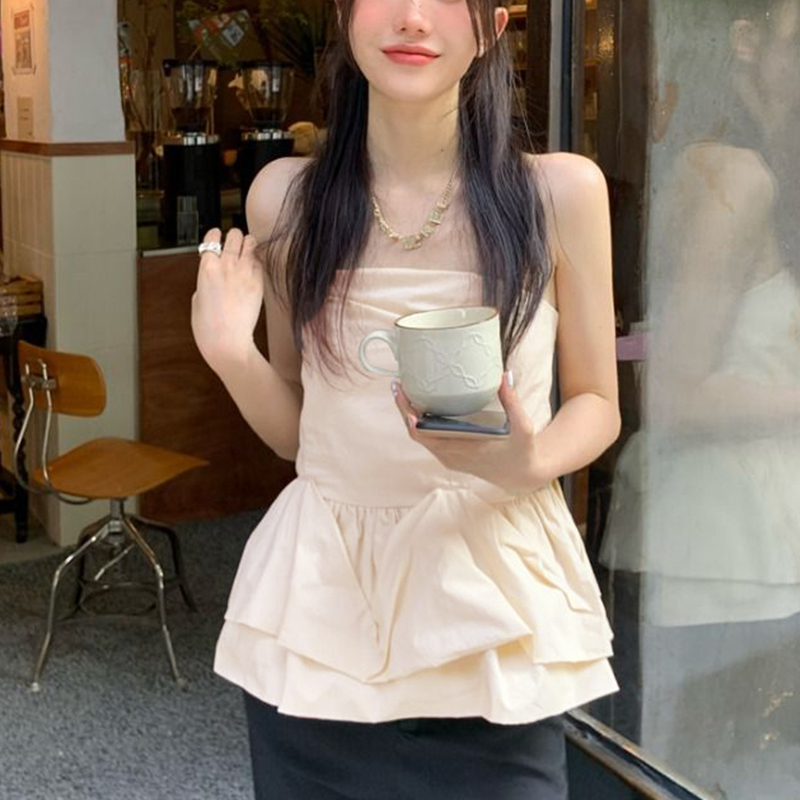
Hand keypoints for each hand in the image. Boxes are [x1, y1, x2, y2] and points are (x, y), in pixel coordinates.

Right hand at [191, 228, 263, 374]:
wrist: (228, 342)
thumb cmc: (209, 327)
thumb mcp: (197, 298)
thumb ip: (206, 279)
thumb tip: (213, 273)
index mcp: (206, 268)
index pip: (212, 237)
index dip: (214, 236)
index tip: (216, 239)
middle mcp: (226, 265)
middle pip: (234, 234)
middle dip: (233, 238)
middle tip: (233, 246)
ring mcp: (245, 273)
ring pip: (251, 242)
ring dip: (247, 245)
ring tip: (246, 253)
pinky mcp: (259, 283)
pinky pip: (260, 262)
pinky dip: (256, 262)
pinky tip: (252, 270)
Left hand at [392, 373, 547, 493]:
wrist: (522, 476)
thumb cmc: (522, 451)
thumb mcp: (523, 427)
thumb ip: (512, 402)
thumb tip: (504, 375)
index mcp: (464, 449)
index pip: (426, 435)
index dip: (410, 418)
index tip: (403, 397)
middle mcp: (451, 456)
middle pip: (416, 433)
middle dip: (404, 409)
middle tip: (398, 383)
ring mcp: (449, 458)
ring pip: (420, 437)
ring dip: (410, 415)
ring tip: (405, 389)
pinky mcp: (450, 457)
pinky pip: (429, 440)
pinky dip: (420, 423)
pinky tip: (420, 404)